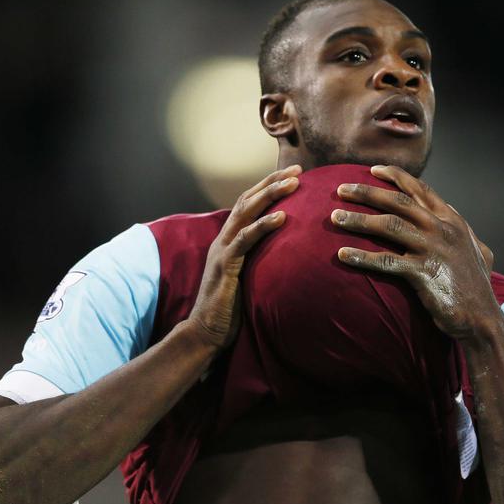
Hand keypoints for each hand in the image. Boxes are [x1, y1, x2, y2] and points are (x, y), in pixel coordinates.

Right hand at [187, 165, 300, 348]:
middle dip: (273, 182)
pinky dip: (264, 226)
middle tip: (298, 170)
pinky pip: (246, 241)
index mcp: (229, 240)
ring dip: (271, 195)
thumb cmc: (230, 308)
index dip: (269, 187)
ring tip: (294, 183)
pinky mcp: (225, 266)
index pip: (249, 204)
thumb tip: (286, 254)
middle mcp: (224, 239)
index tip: (293, 175)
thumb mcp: (249, 277)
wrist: (205, 332)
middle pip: (248, 200)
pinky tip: (282, 217)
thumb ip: (259, 260)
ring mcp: (223, 250)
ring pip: (246, 213)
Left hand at [332, 164, 500, 339]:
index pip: (421, 189)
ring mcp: (433, 249)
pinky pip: (386, 261)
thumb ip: (466, 233)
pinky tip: (343, 254)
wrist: (482, 320)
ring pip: (389, 225)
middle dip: (368, 191)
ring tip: (335, 217)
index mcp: (453, 221)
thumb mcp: (480, 253)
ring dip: (359, 219)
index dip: (396, 177)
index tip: (373, 169)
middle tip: (342, 188)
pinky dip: (362, 256)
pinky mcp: (422, 273)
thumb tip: (458, 219)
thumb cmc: (477, 289)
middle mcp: (443, 229)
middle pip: (399, 201)